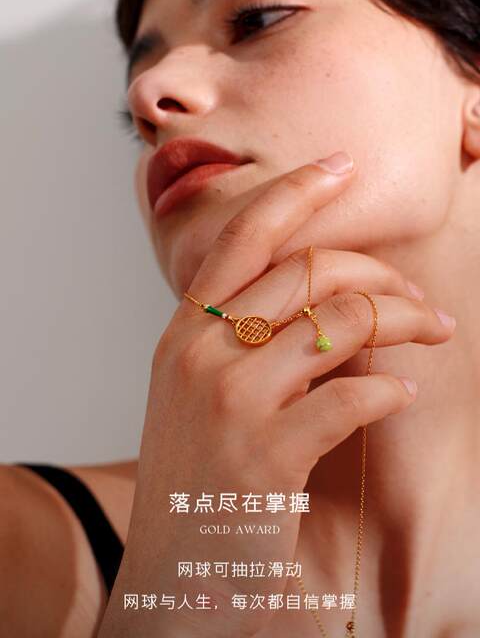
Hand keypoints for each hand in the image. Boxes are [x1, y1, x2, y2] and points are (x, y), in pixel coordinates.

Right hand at [98, 154, 454, 637]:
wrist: (176, 564)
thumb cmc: (194, 471)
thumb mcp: (195, 390)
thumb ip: (237, 337)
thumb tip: (321, 299)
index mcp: (184, 332)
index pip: (243, 238)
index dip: (296, 192)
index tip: (341, 166)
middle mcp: (202, 353)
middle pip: (312, 272)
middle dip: (383, 273)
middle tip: (418, 299)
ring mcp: (233, 401)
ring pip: (344, 322)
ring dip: (406, 321)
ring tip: (432, 332)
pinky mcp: (268, 453)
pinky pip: (354, 395)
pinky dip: (391, 389)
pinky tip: (399, 393)